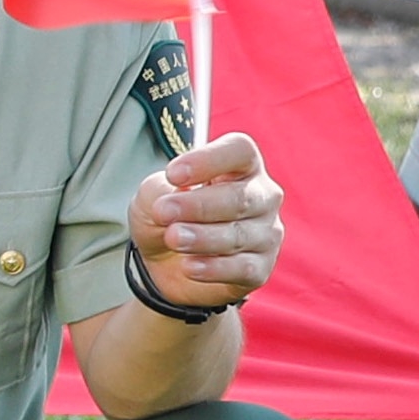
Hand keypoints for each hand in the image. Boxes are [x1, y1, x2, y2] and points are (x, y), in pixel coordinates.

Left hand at [122, 128, 284, 318]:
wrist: (165, 264)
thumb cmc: (168, 215)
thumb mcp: (153, 196)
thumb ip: (159, 191)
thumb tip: (171, 201)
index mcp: (241, 165)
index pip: (239, 151)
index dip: (208, 160)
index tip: (173, 175)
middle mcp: (262, 196)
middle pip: (240, 197)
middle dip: (199, 206)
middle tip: (163, 212)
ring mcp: (266, 233)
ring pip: (239, 235)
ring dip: (203, 237)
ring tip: (173, 238)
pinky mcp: (260, 268)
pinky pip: (243, 268)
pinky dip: (214, 268)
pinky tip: (189, 266)